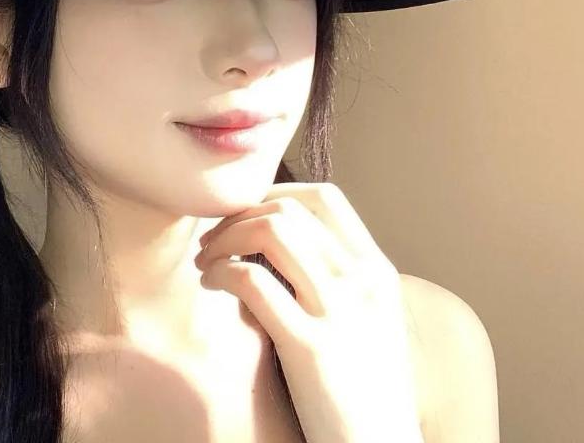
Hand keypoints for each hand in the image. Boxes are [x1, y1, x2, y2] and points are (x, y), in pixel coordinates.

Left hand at [194, 181, 424, 442]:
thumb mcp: (370, 320)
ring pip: (272, 231)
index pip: (325, 197)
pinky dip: (222, 271)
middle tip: (213, 238)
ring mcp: (339, 312)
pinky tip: (210, 283)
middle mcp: (363, 281)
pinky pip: (253, 280)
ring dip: (226, 237)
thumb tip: (284, 240)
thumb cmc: (366, 390)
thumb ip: (338, 278)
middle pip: (290, 209)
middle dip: (240, 214)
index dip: (275, 193)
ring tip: (206, 260)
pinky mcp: (310, 346)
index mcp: (377, 271)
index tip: (245, 212)